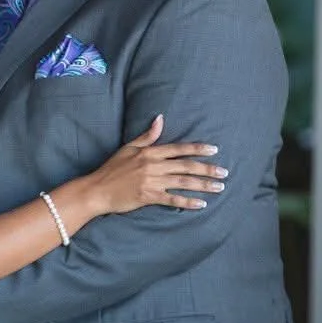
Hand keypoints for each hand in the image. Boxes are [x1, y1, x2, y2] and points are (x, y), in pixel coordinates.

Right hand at [82, 114, 227, 213]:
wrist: (97, 190)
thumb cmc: (112, 169)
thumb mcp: (128, 148)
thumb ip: (147, 136)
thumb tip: (160, 118)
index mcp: (150, 152)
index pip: (179, 149)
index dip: (198, 149)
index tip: (214, 150)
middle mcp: (153, 165)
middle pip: (186, 166)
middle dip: (207, 169)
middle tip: (224, 172)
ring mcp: (152, 181)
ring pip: (183, 182)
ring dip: (203, 185)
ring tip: (219, 187)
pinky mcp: (148, 196)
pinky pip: (173, 199)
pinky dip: (188, 202)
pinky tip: (201, 203)